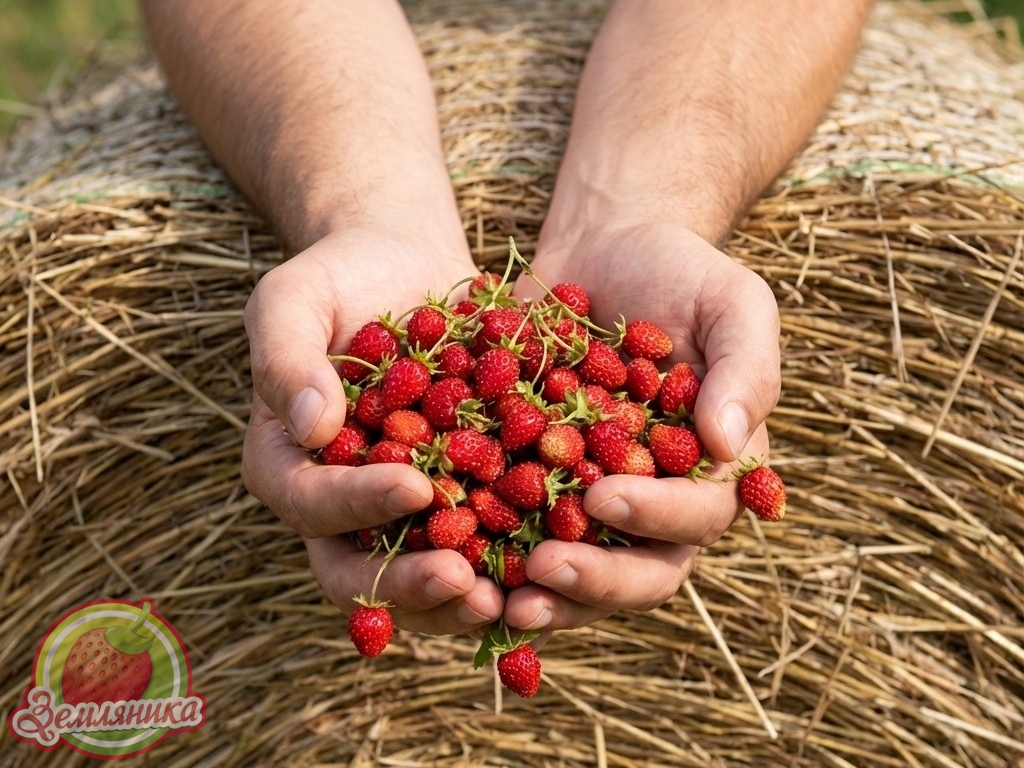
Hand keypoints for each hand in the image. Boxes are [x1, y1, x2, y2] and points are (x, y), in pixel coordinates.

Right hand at [241, 226, 504, 634]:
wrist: (402, 266)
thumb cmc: (338, 277)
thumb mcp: (294, 299)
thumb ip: (284, 357)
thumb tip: (310, 426)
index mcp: (288, 464)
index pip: (311, 502)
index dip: (358, 505)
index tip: (415, 487)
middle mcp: (338, 503)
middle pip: (359, 568)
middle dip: (410, 582)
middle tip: (463, 582)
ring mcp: (399, 510)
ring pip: (420, 573)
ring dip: (461, 598)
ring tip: (512, 596)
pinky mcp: (456, 498)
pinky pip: (476, 542)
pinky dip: (508, 561)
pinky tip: (553, 560)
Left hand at [503, 221, 780, 631]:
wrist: (601, 249)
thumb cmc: (679, 273)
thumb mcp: (732, 305)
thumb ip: (746, 372)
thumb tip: (727, 447)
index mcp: (708, 473)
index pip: (696, 516)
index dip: (655, 517)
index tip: (606, 496)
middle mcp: (654, 504)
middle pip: (638, 571)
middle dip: (593, 579)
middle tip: (541, 570)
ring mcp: (589, 501)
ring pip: (575, 571)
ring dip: (538, 594)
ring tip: (494, 596)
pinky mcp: (531, 486)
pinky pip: (512, 534)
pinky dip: (484, 553)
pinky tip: (445, 556)